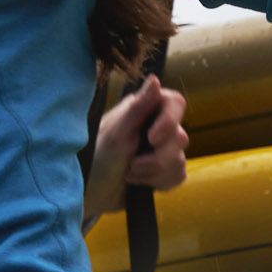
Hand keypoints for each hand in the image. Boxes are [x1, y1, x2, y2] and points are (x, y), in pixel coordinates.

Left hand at [85, 75, 186, 221]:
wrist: (92, 193)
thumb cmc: (97, 159)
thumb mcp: (116, 133)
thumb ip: (139, 107)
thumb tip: (154, 79)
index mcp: (144, 109)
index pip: (175, 103)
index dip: (169, 121)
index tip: (152, 139)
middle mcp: (157, 125)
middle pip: (180, 137)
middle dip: (156, 158)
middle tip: (131, 164)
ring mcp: (164, 149)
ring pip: (179, 160)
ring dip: (153, 173)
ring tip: (129, 174)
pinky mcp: (166, 171)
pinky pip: (178, 176)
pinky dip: (158, 183)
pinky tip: (140, 182)